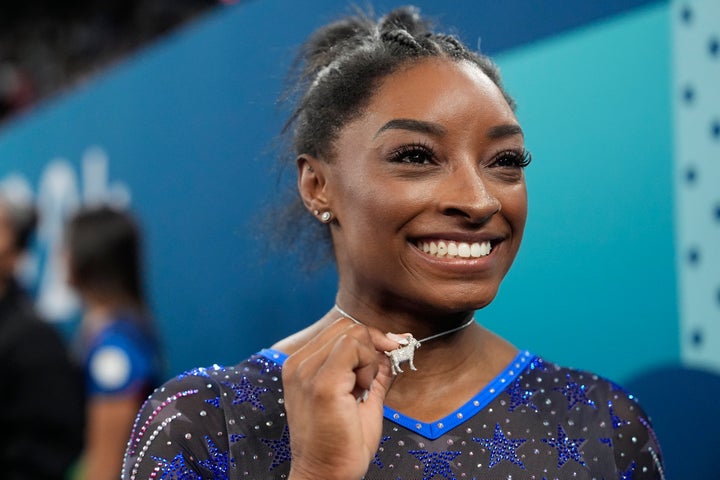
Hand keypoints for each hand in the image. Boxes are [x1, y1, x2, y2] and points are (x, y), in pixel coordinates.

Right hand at [283, 317, 397, 479]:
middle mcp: (298, 364)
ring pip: (352, 334)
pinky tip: (362, 392)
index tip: (388, 353)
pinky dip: (367, 365)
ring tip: (361, 390)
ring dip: (368, 359)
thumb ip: (372, 371)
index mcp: (302, 365)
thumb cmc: (341, 443)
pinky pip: (353, 348)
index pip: (340, 329)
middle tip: (370, 381)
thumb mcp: (360, 397)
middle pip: (347, 327)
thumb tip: (391, 347)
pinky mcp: (321, 384)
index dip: (369, 339)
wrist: (326, 476)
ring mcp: (306, 372)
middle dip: (370, 347)